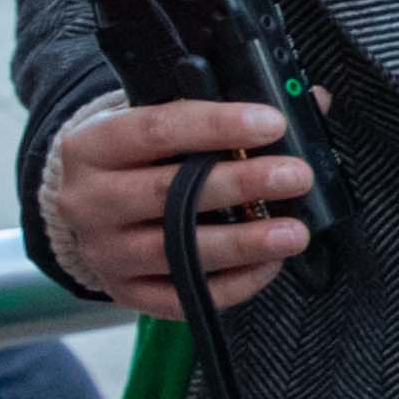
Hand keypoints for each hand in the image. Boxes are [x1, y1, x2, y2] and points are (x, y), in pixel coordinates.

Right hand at [42, 96, 309, 315]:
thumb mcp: (161, 122)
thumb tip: (311, 100)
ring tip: (295, 232)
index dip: (217, 126)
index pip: (156, 129)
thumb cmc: (138, 158)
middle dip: (240, 184)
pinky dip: (232, 284)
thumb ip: (224, 111)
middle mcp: (89, 202)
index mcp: (92, 147)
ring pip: (178, 251)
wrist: (87, 209)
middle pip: (168, 194)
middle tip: (296, 177)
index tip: (273, 124)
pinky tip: (269, 265)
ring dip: (244, 243)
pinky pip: (183, 297)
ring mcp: (105, 253)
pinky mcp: (125, 293)